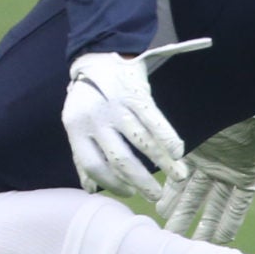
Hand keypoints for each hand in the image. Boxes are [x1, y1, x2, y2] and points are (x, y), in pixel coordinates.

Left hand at [62, 38, 208, 202]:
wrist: (98, 58)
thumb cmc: (88, 99)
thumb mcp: (76, 125)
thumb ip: (81, 155)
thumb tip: (90, 188)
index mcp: (75, 128)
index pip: (93, 165)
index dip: (112, 184)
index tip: (128, 192)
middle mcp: (95, 118)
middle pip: (120, 159)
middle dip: (141, 181)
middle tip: (155, 194)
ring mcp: (117, 106)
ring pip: (143, 142)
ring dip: (164, 163)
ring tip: (177, 177)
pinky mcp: (136, 94)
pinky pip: (155, 121)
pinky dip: (169, 138)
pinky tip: (178, 152)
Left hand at [156, 115, 254, 244]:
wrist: (230, 92)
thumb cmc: (252, 115)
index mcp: (246, 173)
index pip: (237, 206)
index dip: (228, 224)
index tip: (219, 244)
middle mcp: (224, 172)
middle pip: (210, 206)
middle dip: (199, 225)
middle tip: (188, 246)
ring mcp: (205, 163)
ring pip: (191, 195)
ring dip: (181, 213)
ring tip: (169, 232)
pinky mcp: (188, 153)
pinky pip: (179, 178)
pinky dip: (170, 192)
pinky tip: (160, 206)